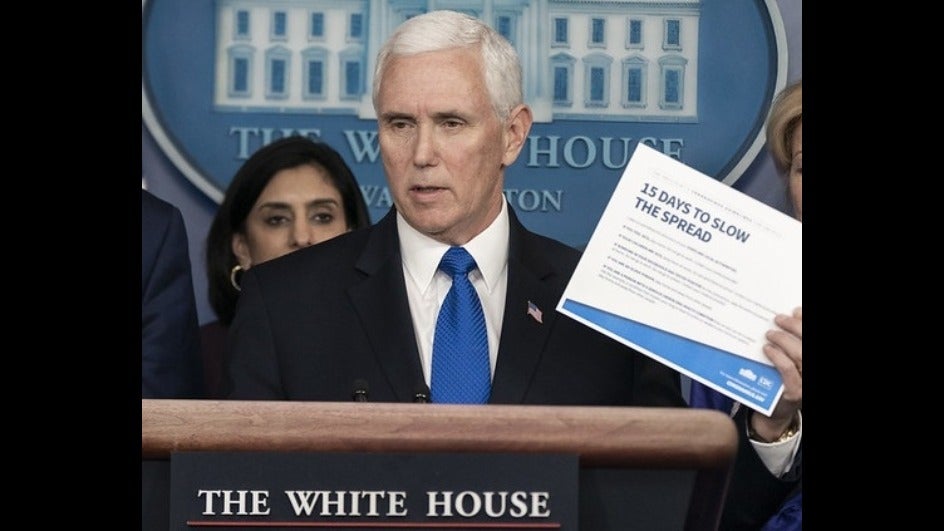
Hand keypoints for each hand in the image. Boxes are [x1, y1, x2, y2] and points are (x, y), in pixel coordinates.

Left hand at [751, 307, 801, 439]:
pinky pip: (788, 369)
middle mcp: (814, 371)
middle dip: (795, 327)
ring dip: (784, 340)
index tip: (795, 310)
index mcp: (813, 359)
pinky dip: (777, 356)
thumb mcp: (790, 359)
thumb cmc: (782, 379)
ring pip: (800, 355)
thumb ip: (793, 341)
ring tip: (769, 334)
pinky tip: (767, 349)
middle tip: (778, 319)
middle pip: (808, 344)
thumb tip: (793, 314)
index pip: (811, 337)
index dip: (805, 322)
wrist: (775, 410)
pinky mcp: (796, 393)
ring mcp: (808, 382)